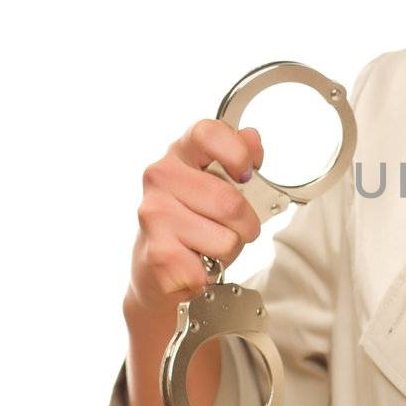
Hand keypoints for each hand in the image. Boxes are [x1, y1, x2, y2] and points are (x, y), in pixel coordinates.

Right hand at [127, 119, 267, 314]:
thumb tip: (251, 136)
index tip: (245, 174)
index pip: (207, 133)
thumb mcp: (220, 185)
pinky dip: (212, 272)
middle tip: (231, 229)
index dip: (236, 152)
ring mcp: (154, 215)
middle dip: (245, 224)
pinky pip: (212, 265)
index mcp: (179, 154)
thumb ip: (237, 157)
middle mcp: (160, 178)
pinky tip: (194, 263)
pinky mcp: (158, 254)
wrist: (159, 272)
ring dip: (229, 249)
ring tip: (208, 246)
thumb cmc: (196, 224)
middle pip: (230, 202)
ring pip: (227, 238)